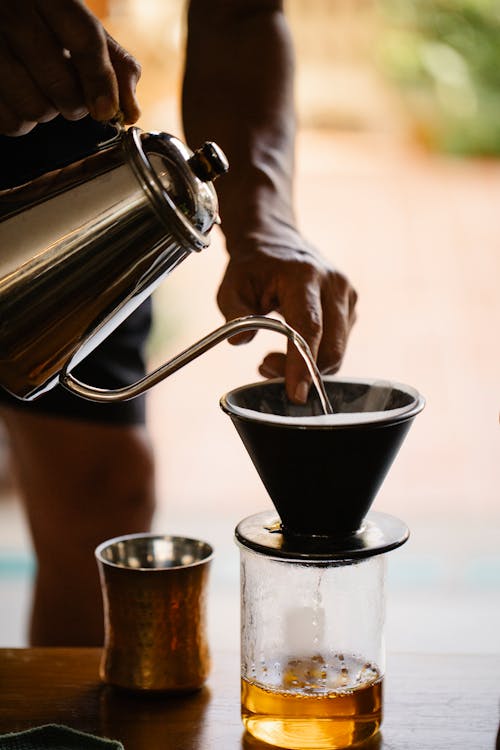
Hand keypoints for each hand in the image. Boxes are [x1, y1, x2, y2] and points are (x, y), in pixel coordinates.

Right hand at [0, 0, 140, 135]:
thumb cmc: (38, 18)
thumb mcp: (76, 24)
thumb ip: (111, 62)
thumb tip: (130, 111)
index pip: (84, 40)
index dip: (100, 81)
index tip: (107, 110)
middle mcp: (11, 10)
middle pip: (58, 81)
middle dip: (73, 103)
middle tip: (68, 95)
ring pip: (33, 106)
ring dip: (45, 112)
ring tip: (38, 92)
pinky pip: (7, 120)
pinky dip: (19, 121)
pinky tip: (17, 98)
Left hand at [217, 240, 357, 403]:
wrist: (276, 242)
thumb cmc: (253, 267)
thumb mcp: (231, 287)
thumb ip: (234, 315)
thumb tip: (240, 341)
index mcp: (304, 276)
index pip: (309, 327)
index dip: (303, 363)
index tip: (295, 393)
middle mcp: (334, 284)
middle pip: (331, 347)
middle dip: (302, 372)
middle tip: (264, 367)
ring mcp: (348, 296)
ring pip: (336, 352)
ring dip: (307, 366)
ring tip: (271, 357)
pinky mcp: (351, 308)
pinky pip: (338, 345)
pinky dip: (315, 357)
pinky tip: (291, 348)